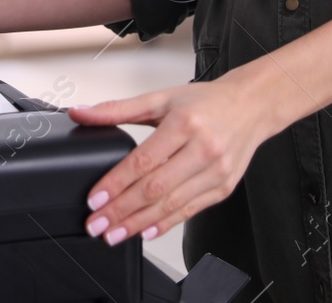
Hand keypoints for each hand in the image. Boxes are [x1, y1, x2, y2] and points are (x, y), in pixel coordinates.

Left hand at [68, 67, 273, 245]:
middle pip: (156, 188)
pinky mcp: (223, 188)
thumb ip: (117, 109)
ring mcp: (216, 172)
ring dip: (139, 223)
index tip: (95, 199)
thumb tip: (80, 112)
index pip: (144, 161)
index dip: (116, 183)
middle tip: (97, 223)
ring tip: (114, 233)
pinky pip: (190, 211)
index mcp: (184, 124)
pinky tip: (145, 231)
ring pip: (171, 205)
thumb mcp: (160, 98)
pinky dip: (165, 225)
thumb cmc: (205, 102)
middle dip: (122, 210)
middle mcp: (203, 149)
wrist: (250, 107)